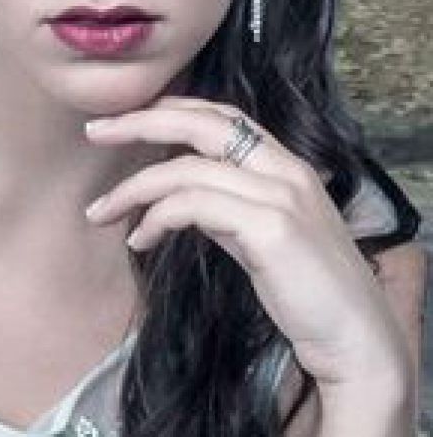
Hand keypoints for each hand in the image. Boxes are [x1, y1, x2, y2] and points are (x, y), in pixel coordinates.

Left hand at [82, 97, 412, 407]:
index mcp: (288, 165)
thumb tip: (175, 197)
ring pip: (184, 170)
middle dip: (139, 122)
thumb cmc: (306, 290)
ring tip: (100, 213)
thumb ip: (225, 206)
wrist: (354, 337)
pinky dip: (155, 218)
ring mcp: (280, 196)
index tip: (125, 119)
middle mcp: (287, 170)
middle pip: (200, 124)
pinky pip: (191, 206)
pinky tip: (139, 240)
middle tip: (93, 132)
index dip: (170, 109)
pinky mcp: (270, 227)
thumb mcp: (261, 234)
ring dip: (131, 189)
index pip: (223, 115)